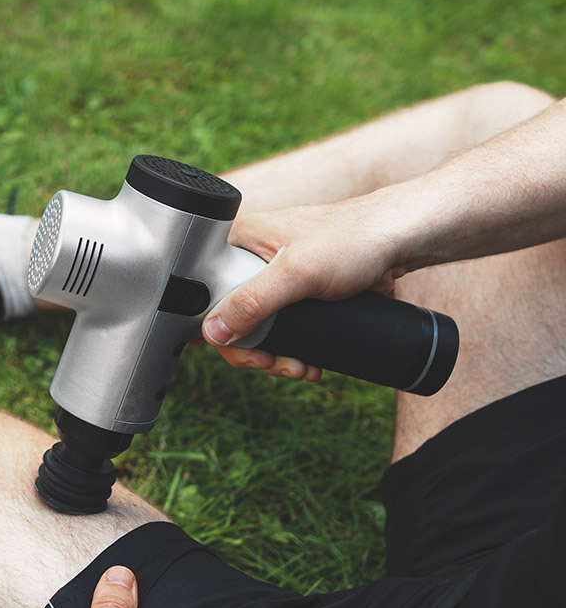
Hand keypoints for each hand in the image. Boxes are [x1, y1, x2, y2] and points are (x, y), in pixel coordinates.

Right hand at [202, 196, 409, 378]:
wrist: (401, 239)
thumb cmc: (353, 240)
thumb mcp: (297, 273)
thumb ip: (252, 302)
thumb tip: (212, 332)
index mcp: (236, 241)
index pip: (206, 294)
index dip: (219, 330)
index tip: (248, 352)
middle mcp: (249, 258)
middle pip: (230, 318)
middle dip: (254, 350)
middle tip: (276, 364)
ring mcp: (272, 276)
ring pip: (257, 327)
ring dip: (274, 355)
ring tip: (300, 367)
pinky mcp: (295, 292)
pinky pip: (280, 327)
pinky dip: (290, 348)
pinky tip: (306, 360)